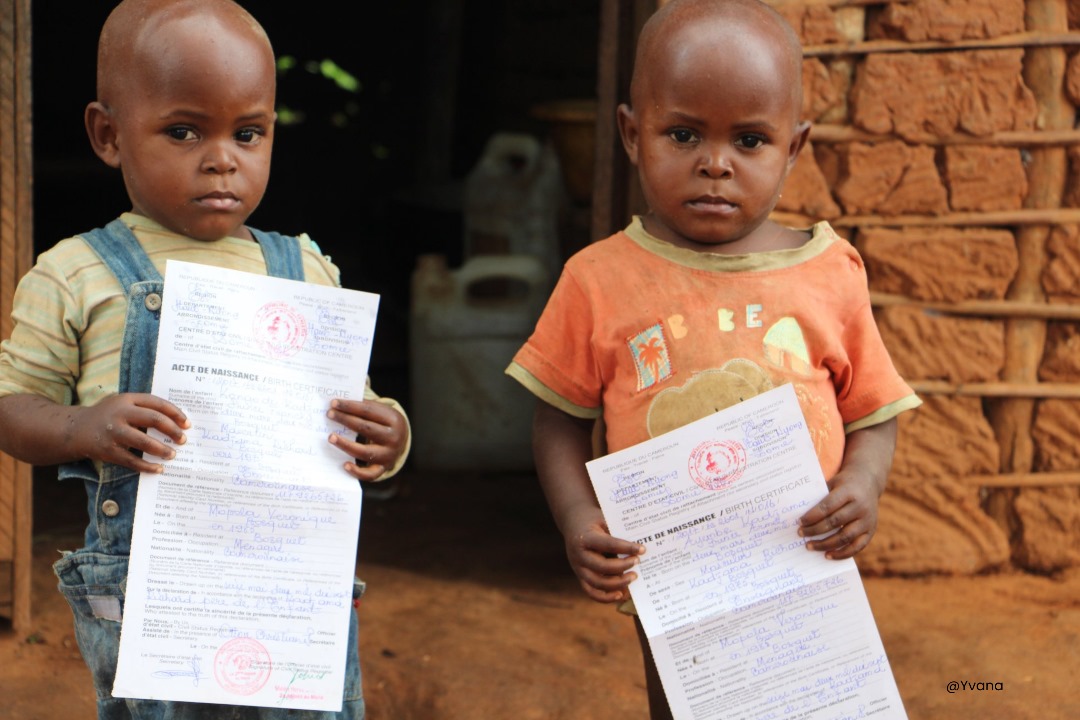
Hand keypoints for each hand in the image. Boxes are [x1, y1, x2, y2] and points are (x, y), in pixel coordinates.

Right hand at [70, 393, 189, 472]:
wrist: (76, 429)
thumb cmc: (108, 415)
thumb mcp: (123, 404)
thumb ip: (144, 408)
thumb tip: (176, 422)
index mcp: (127, 399)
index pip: (157, 403)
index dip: (175, 413)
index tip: (187, 424)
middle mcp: (120, 413)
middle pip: (153, 419)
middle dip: (172, 430)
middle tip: (183, 440)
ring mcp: (113, 432)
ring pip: (144, 441)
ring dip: (162, 449)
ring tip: (173, 454)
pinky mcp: (108, 450)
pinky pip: (132, 460)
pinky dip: (147, 466)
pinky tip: (158, 469)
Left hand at [326, 398, 407, 480]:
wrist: (401, 441)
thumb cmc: (384, 423)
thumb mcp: (381, 412)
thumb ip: (364, 408)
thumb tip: (338, 405)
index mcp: (394, 419)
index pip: (368, 411)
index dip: (350, 406)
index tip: (334, 403)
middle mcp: (394, 438)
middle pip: (366, 428)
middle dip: (346, 420)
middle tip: (329, 414)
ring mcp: (389, 455)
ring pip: (365, 451)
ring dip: (345, 444)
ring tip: (331, 437)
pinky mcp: (383, 468)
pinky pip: (370, 474)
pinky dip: (357, 472)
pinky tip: (344, 465)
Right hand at [562, 506, 644, 602]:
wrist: (573, 525)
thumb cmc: (593, 522)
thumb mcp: (604, 520)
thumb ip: (617, 532)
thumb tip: (639, 547)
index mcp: (585, 538)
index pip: (608, 544)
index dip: (626, 548)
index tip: (642, 549)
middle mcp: (579, 555)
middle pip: (602, 566)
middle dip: (623, 566)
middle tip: (638, 562)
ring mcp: (578, 569)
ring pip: (597, 583)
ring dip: (618, 583)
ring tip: (634, 576)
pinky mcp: (580, 578)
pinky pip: (592, 592)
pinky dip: (607, 597)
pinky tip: (621, 594)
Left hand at [797, 467, 880, 559]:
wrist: (869, 482)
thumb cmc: (844, 484)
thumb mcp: (833, 483)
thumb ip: (820, 497)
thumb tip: (801, 517)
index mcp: (849, 492)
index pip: (827, 506)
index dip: (812, 516)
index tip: (799, 522)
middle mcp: (860, 507)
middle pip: (835, 522)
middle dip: (815, 530)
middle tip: (800, 534)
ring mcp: (867, 520)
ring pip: (845, 537)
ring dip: (825, 544)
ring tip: (809, 546)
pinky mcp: (871, 531)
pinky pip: (857, 547)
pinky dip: (842, 554)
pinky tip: (828, 555)